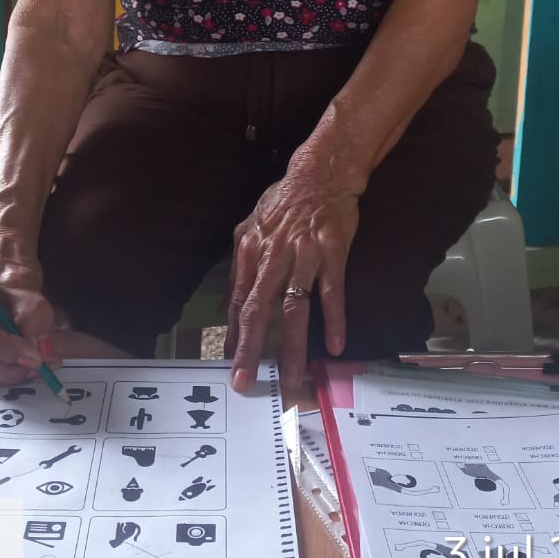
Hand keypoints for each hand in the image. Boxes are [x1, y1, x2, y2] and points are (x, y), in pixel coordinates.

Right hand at [0, 242, 57, 389]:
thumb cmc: (6, 269)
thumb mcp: (26, 286)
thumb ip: (36, 318)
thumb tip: (43, 354)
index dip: (7, 350)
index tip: (36, 357)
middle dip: (8, 367)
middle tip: (41, 365)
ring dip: (7, 373)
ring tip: (36, 364)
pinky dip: (2, 371)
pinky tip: (21, 363)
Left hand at [225, 156, 359, 394]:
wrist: (320, 175)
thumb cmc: (284, 203)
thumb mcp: (250, 228)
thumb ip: (238, 267)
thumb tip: (224, 306)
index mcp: (250, 252)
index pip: (238, 301)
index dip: (234, 335)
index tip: (230, 364)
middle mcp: (273, 258)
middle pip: (258, 310)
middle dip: (250, 349)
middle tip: (244, 382)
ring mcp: (303, 257)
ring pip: (294, 308)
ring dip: (291, 346)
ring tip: (290, 377)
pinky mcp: (332, 255)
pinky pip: (331, 293)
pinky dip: (333, 320)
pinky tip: (334, 346)